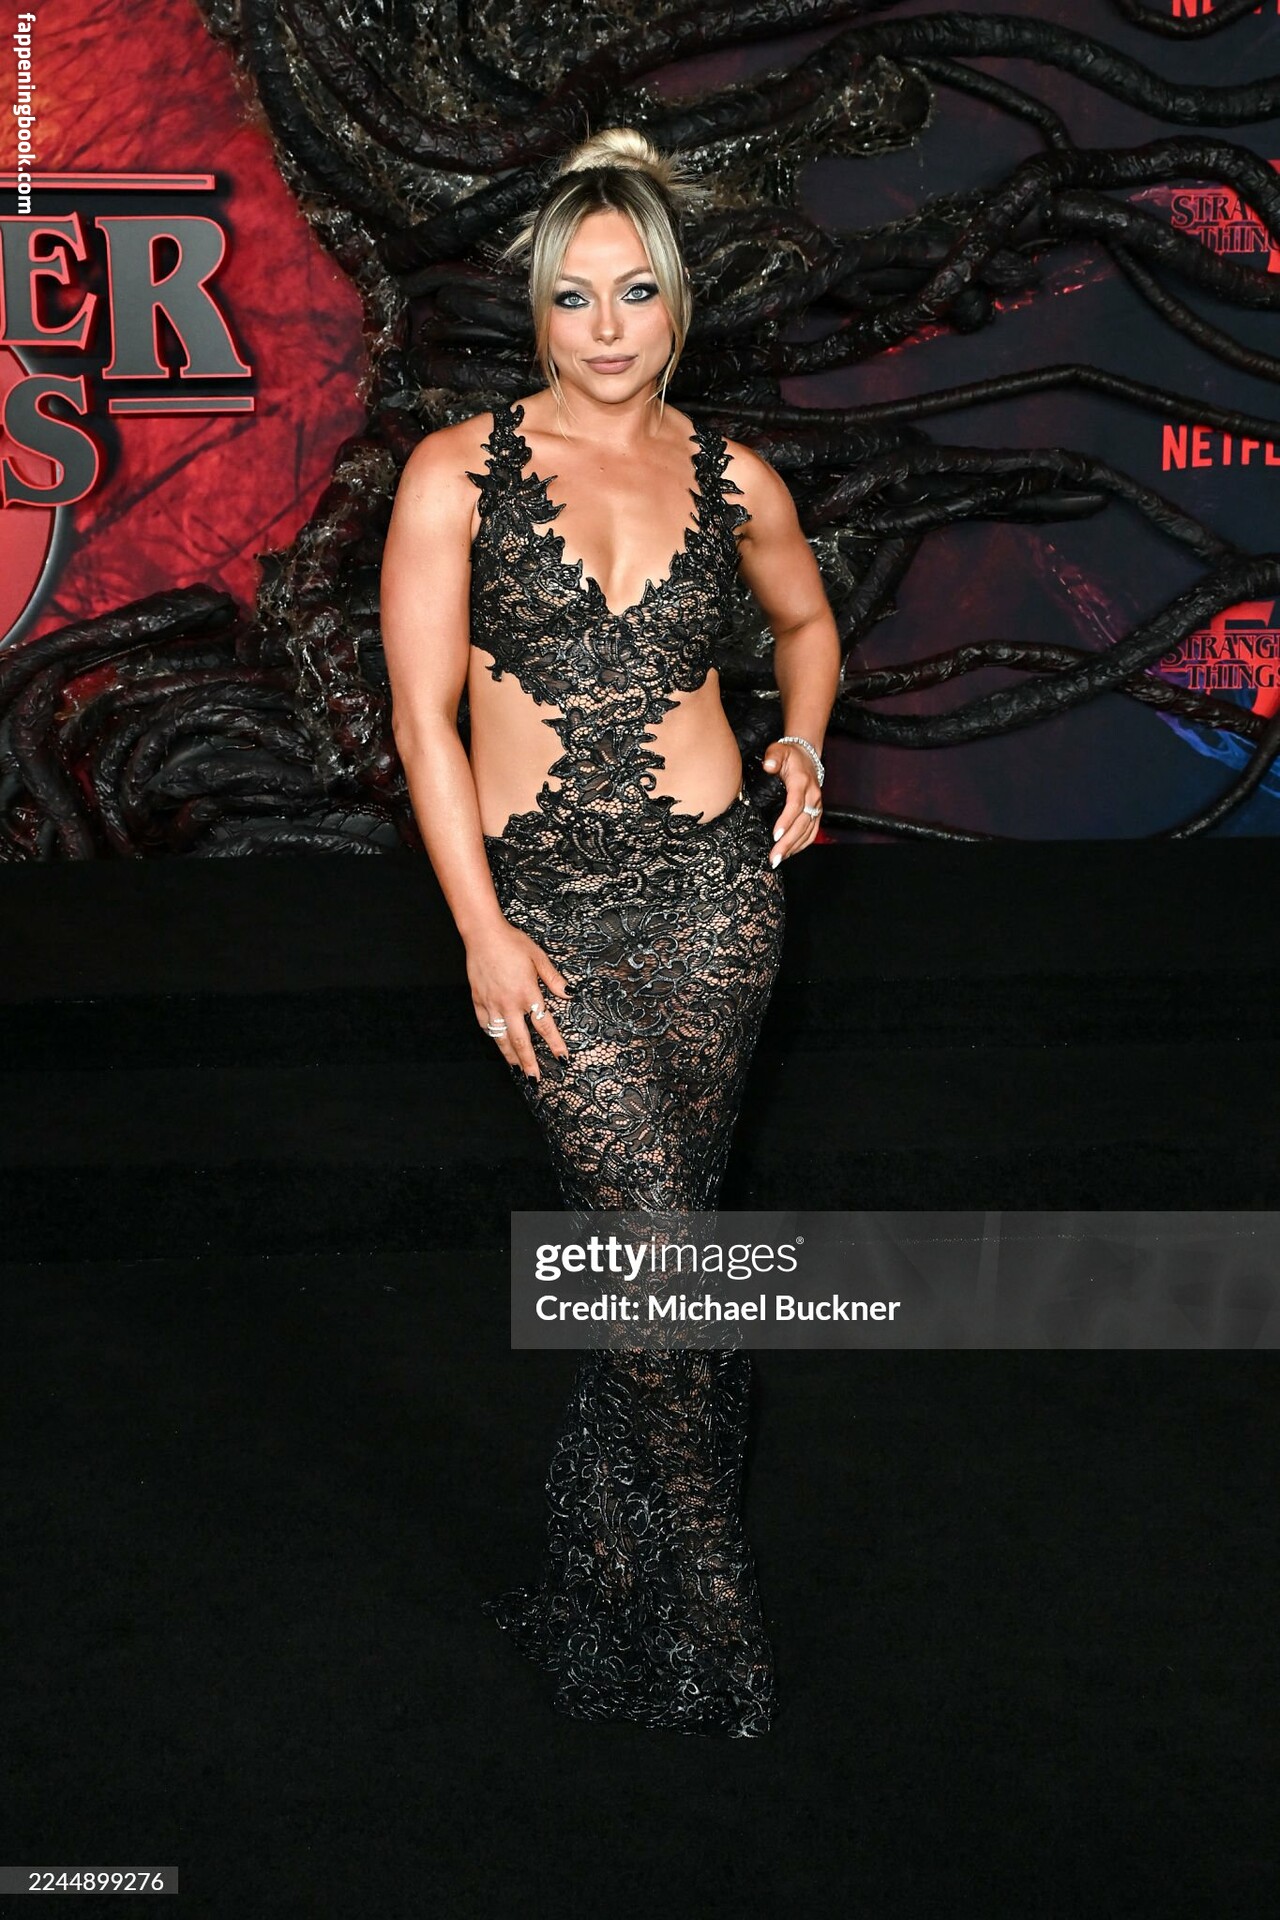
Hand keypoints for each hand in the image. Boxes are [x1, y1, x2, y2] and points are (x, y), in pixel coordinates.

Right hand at [467, 921, 571, 1079]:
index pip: (545, 1025)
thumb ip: (554, 979)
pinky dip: (493, 1037)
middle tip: (535, 1079)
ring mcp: (491, 1004)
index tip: (562, 1059)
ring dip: (511, 1056)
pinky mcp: (478, 1001)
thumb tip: (570, 994)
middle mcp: (509, 1003)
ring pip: (501, 1037)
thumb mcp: (539, 958)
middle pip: (521, 1040)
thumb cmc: (512, 943)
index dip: (555, 1044)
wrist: (483, 934)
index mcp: (527, 993)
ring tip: (517, 1069)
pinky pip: (485, 1025)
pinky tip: (498, 1044)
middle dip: (530, 1062)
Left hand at [761, 740, 822, 866]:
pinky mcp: (816, 812)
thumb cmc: (789, 755)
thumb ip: (773, 757)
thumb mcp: (778, 750)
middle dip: (788, 842)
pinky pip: (812, 831)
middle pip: (802, 823)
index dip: (786, 821)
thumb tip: (768, 765)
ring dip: (794, 847)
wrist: (807, 755)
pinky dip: (802, 844)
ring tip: (778, 860)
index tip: (775, 835)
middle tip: (774, 857)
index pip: (795, 804)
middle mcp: (812, 796)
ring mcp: (816, 806)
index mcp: (802, 783)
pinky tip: (790, 853)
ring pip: (808, 830)